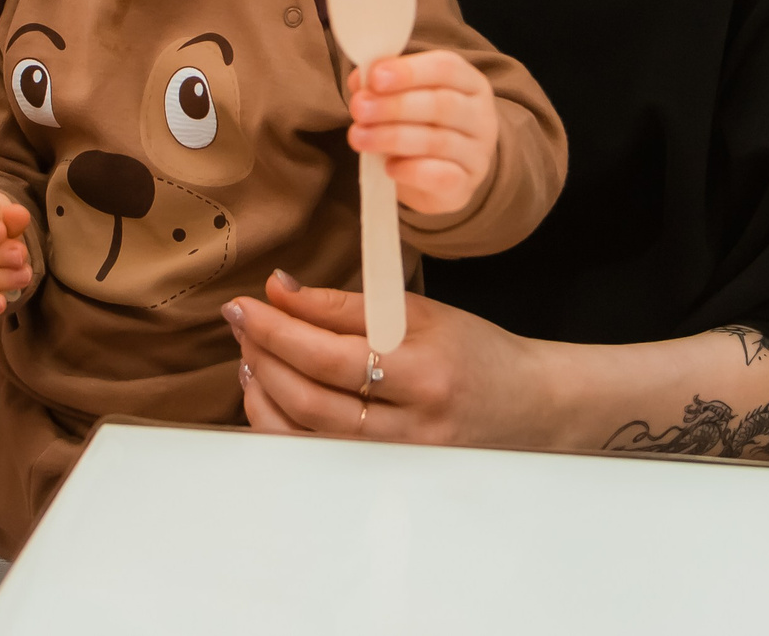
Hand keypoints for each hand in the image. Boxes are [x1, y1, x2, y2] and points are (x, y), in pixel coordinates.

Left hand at [224, 271, 573, 449]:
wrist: (529, 406)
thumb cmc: (474, 351)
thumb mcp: (418, 313)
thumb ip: (345, 305)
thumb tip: (279, 290)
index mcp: (424, 373)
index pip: (331, 355)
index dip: (279, 329)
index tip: (246, 303)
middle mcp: (411, 425)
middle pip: (311, 398)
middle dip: (263, 355)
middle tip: (240, 321)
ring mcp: (397, 460)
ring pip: (306, 436)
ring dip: (263, 392)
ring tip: (249, 354)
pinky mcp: (385, 477)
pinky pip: (317, 456)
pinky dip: (282, 425)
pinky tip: (269, 393)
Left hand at [346, 48, 494, 217]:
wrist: (442, 178)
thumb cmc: (421, 126)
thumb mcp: (407, 98)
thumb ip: (384, 85)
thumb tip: (361, 80)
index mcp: (470, 83)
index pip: (447, 68)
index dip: (409, 71)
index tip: (374, 78)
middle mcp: (481, 116)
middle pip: (442, 104)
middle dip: (395, 106)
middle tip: (359, 109)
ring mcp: (477, 153)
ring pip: (437, 141)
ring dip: (391, 137)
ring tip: (358, 137)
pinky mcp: (465, 185)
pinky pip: (441, 177)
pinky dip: (410, 171)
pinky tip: (388, 167)